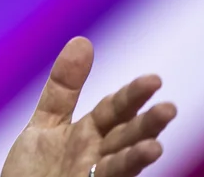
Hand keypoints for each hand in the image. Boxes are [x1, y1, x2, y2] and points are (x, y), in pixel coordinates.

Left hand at [2, 37, 176, 176]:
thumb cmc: (34, 169)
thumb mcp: (46, 123)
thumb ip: (64, 88)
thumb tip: (83, 40)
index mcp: (90, 134)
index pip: (115, 110)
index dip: (132, 96)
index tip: (153, 80)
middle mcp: (97, 156)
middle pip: (126, 137)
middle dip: (147, 125)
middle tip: (169, 109)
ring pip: (120, 166)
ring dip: (137, 157)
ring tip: (155, 147)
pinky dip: (119, 174)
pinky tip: (130, 164)